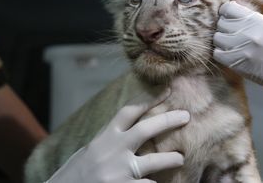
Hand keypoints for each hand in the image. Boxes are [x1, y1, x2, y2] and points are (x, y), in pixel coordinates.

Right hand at [46, 88, 189, 182]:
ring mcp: (117, 172)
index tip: (166, 89)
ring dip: (170, 158)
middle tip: (186, 115)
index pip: (128, 112)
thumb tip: (132, 128)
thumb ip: (111, 140)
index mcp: (104, 138)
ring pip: (152, 161)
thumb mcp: (92, 151)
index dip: (148, 98)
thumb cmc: (76, 173)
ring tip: (180, 157)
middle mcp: (111, 151)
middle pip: (144, 129)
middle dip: (167, 120)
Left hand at [213, 1, 262, 119]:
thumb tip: (229, 13)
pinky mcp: (237, 63)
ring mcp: (242, 48)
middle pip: (221, 23)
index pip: (228, 8)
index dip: (226, 13)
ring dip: (222, 41)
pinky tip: (230, 55)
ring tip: (232, 45)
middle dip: (224, 28)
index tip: (228, 18)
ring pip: (217, 38)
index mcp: (258, 20)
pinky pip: (218, 54)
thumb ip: (250, 19)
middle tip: (232, 34)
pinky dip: (222, 54)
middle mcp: (248, 32)